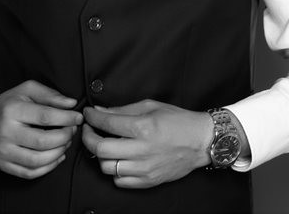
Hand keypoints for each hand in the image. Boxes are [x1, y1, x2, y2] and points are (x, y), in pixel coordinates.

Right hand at [0, 80, 81, 179]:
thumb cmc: (8, 104)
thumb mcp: (27, 90)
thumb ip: (50, 95)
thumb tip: (71, 104)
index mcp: (11, 111)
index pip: (45, 117)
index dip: (66, 118)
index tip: (78, 117)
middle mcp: (5, 133)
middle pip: (44, 141)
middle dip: (65, 136)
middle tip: (72, 130)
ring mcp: (3, 152)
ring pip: (39, 160)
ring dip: (59, 152)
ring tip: (65, 142)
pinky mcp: (3, 165)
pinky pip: (31, 173)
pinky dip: (49, 167)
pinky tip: (56, 155)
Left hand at [81, 100, 212, 188]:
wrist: (200, 141)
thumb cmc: (178, 121)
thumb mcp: (150, 106)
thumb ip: (122, 110)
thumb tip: (99, 111)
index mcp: (143, 128)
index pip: (106, 123)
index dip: (91, 118)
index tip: (88, 114)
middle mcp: (142, 150)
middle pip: (100, 149)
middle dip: (88, 138)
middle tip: (88, 130)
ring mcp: (145, 168)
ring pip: (107, 167)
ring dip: (100, 156)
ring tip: (104, 145)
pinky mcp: (148, 181)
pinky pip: (119, 181)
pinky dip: (114, 171)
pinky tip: (118, 160)